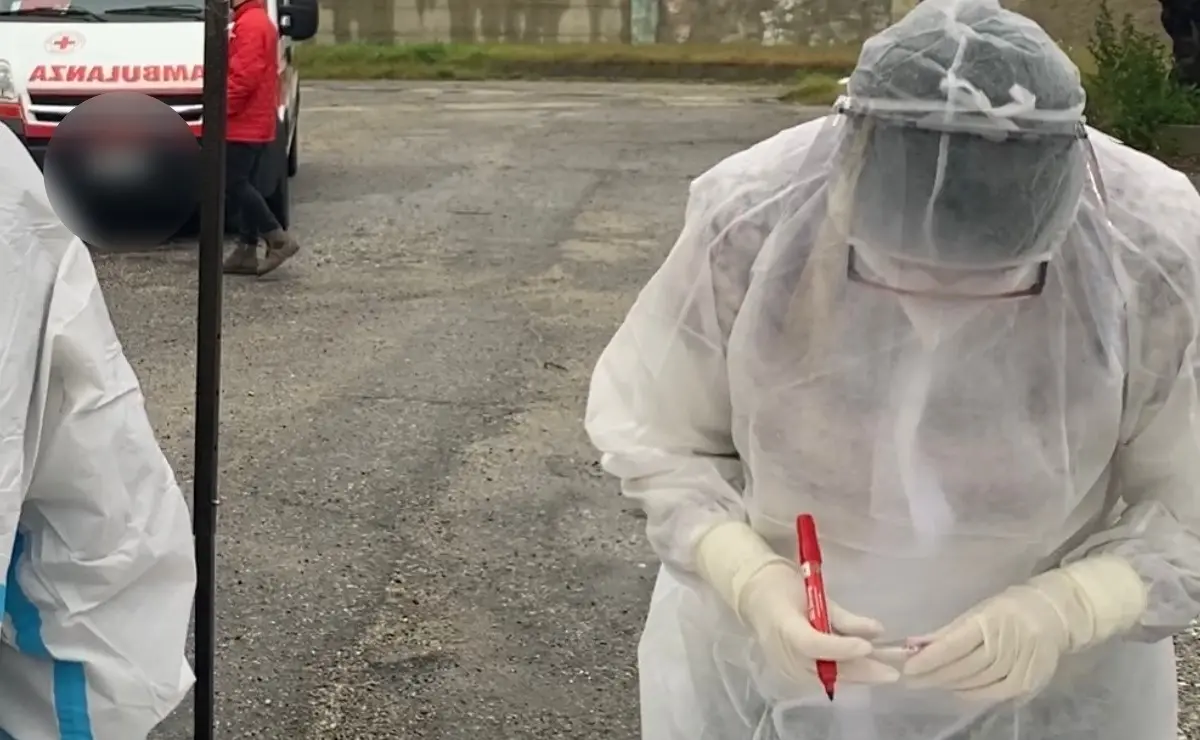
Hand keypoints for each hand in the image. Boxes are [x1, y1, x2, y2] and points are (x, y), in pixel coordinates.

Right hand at [692, 521, 899, 689]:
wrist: (753, 594)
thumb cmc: (781, 585)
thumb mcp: (815, 592)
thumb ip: (845, 617)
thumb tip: (878, 631)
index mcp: (783, 625)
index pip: (813, 644)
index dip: (841, 648)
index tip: (869, 647)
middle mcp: (782, 652)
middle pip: (823, 669)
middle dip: (860, 672)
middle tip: (891, 673)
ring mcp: (784, 666)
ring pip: (826, 677)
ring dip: (856, 676)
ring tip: (884, 673)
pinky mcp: (790, 672)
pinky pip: (821, 677)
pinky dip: (843, 674)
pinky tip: (865, 671)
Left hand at [903, 555, 1146, 704]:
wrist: (1056, 615)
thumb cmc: (1009, 609)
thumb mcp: (978, 611)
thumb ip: (947, 631)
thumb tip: (913, 644)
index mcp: (991, 620)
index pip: (954, 644)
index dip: (929, 658)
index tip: (908, 666)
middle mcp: (1006, 643)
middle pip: (963, 667)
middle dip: (933, 674)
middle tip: (910, 679)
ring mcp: (1020, 665)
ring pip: (976, 682)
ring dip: (948, 684)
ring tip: (928, 682)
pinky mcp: (1029, 682)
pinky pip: (994, 694)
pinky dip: (971, 693)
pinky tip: (956, 690)